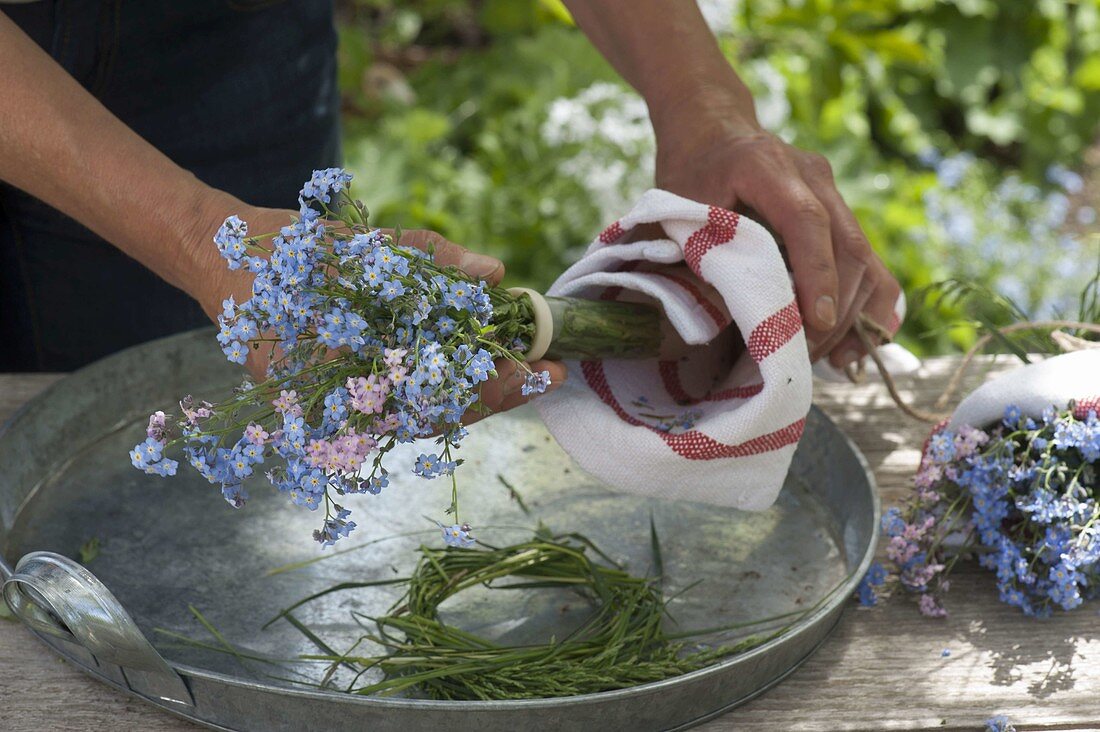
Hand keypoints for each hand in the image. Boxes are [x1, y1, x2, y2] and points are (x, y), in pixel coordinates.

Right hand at [184, 202, 564, 415]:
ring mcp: (334, 411)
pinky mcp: (337, 401)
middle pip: (437, 417)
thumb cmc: (286, 253)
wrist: (222, 262)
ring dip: (472, 389)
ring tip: (519, 362)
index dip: (495, 389)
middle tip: (547, 369)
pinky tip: (473, 359)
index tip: (540, 370)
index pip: (435, 401)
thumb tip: (493, 270)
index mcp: (339, 379)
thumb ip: (425, 257)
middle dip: (496, 392)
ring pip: (422, 415)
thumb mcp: (357, 245)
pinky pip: (400, 403)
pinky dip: (440, 383)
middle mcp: (336, 410)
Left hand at [650, 93, 900, 367]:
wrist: (712, 132)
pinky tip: (860, 344)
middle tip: (804, 356)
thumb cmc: (689, 176)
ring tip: (834, 361)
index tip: (815, 321)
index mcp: (766, 165)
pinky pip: (868, 261)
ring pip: (865, 257)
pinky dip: (870, 303)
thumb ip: (705, 254)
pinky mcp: (841, 214)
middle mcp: (813, 175)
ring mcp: (833, 192)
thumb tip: (728, 321)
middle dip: (833, 311)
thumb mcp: (680, 211)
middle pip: (846, 245)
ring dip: (854, 314)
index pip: (805, 220)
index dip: (816, 273)